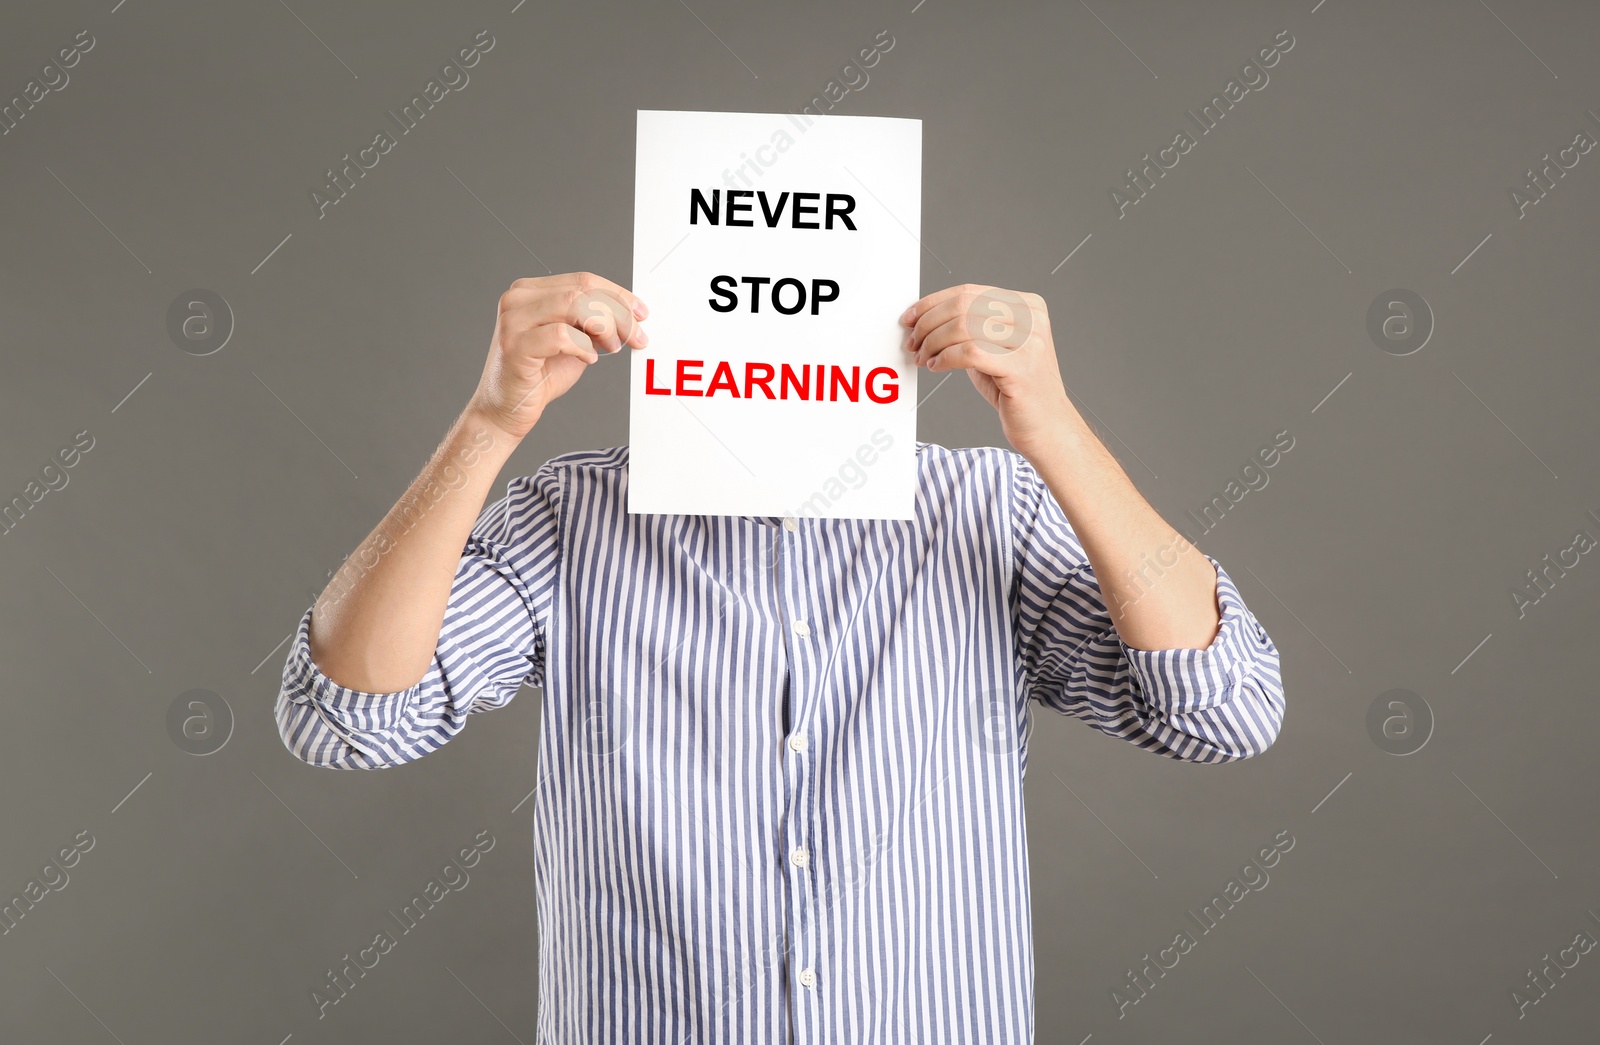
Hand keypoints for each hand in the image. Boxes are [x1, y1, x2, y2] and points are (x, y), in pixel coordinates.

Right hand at [467, 272, 648, 439]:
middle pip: (582, 290)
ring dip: (604, 327)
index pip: (583, 280)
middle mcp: (517, 299)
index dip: (618, 295)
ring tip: (611, 348)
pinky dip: (583, 347)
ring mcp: (512, 320)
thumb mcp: (574, 341)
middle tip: (636, 337)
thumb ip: (592, 322)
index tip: (642, 314)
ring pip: (574, 305)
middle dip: (618, 313)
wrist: (506, 411)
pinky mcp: (514, 346)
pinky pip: (561, 335)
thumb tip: (630, 313)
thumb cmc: (540, 376)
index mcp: (530, 291)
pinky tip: (588, 359)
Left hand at [902, 284, 1075, 457]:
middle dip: (928, 324)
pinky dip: (945, 358)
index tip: (910, 318)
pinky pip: (969, 352)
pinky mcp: (1020, 368)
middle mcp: (1032, 318)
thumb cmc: (1016, 387)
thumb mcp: (993, 347)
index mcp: (1027, 305)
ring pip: (963, 327)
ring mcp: (1029, 342)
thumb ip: (970, 328)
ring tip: (925, 358)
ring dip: (933, 343)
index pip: (969, 292)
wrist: (1046, 425)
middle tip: (913, 342)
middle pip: (963, 306)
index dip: (932, 304)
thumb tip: (925, 318)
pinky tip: (937, 367)